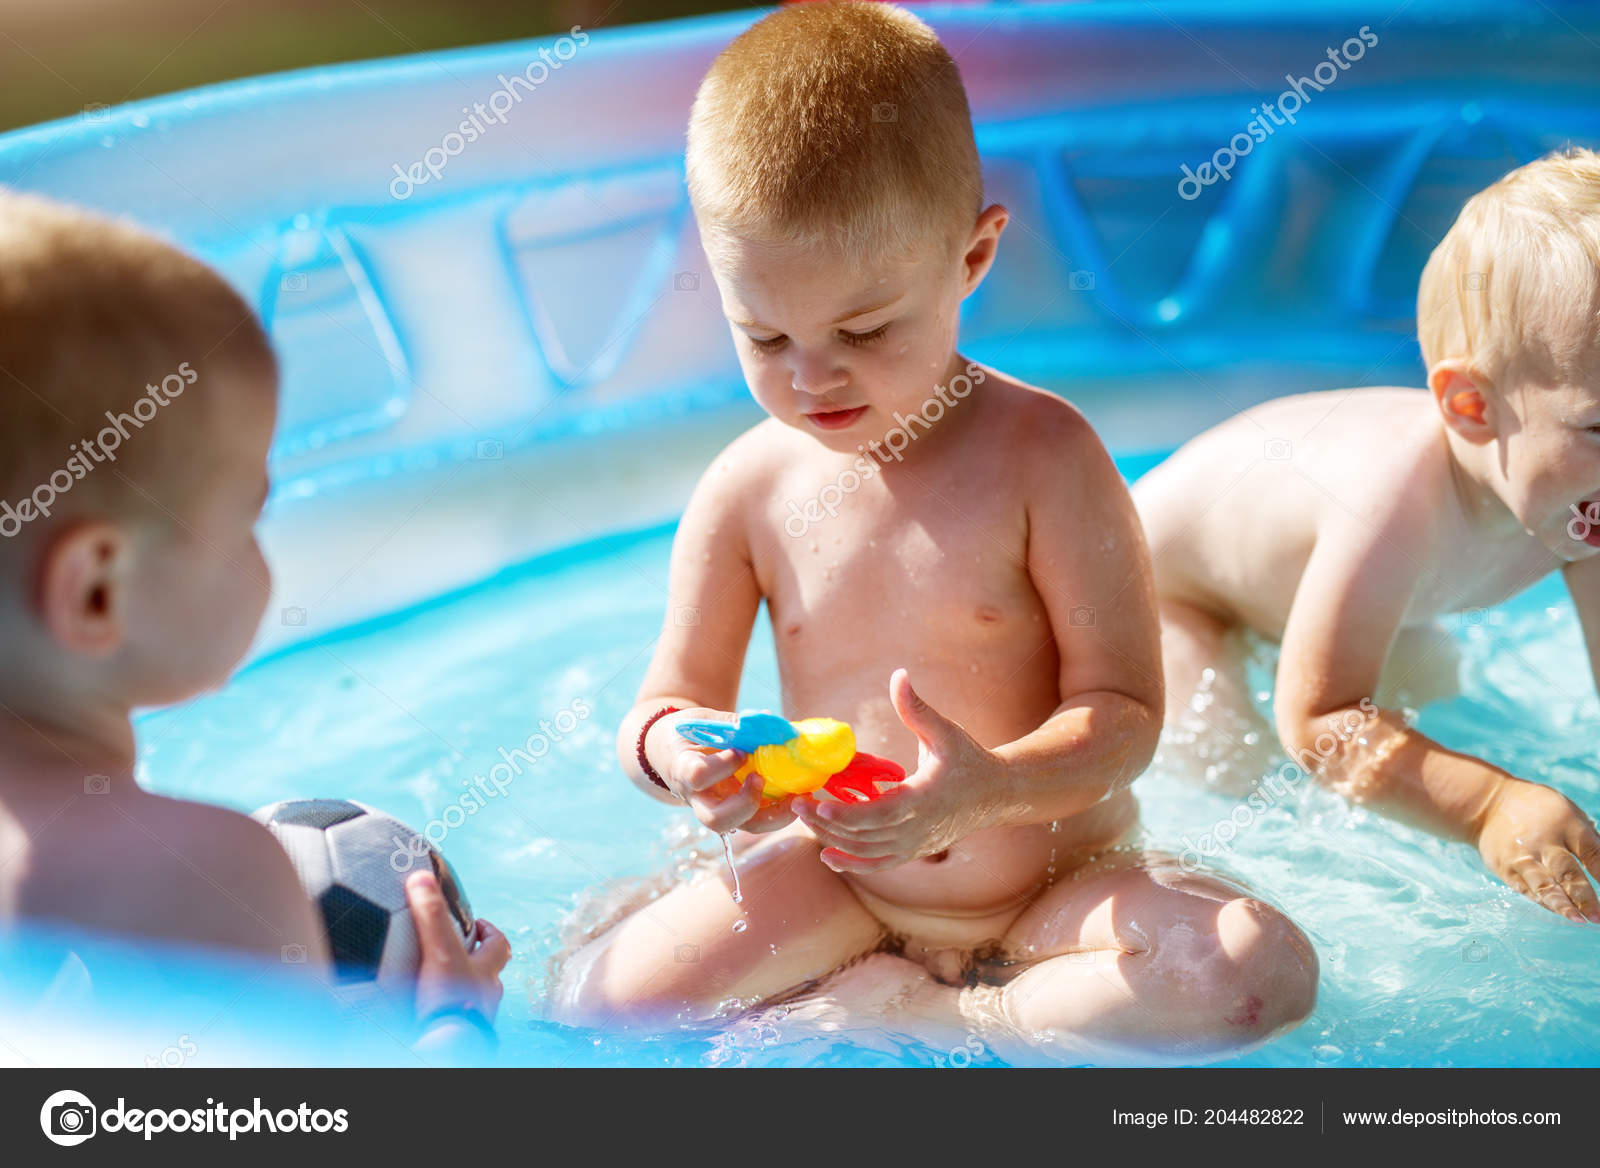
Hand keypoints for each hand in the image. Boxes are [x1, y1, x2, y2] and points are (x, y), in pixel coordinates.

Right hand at [407, 871, 511, 1022]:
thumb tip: (421, 879)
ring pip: (476, 995)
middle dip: (475, 960)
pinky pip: (458, 1017)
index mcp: (486, 969)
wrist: (449, 1044)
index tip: (476, 924)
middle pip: (489, 971)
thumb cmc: (451, 1001)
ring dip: (462, 987)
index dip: (489, 931)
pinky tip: (431, 1012)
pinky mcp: (462, 1031)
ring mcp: (477, 1014)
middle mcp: (487, 992)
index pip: (499, 944)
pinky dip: (449, 1011)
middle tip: (454, 953)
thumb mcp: (440, 951)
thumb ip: (430, 916)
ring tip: (438, 983)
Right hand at [658, 712, 798, 834]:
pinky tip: (799, 797)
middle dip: (746, 804)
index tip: (740, 751)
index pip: (698, 777)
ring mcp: (719, 808)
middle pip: (717, 820)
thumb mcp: (700, 721)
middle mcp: (699, 798)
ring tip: (796, 795)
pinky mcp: (736, 811)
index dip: (722, 766)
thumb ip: (729, 723)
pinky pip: (759, 820)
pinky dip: (781, 812)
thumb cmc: (686, 734)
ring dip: (774, 815)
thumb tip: (765, 719)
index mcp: (683, 770)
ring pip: (744, 826)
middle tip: (760, 779)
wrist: (672, 754)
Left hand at [793, 670, 999, 873]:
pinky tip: (826, 854)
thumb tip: (899, 674)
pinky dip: (852, 863)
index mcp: (924, 800)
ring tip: (803, 819)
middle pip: (864, 834)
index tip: (820, 805)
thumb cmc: (969, 759)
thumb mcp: (945, 732)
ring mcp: (915, 845)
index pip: (880, 815)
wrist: (995, 795)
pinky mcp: (912, 851)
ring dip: (832, 839)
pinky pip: (877, 863)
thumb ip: (917, 708)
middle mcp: (918, 829)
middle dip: (825, 822)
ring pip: (865, 851)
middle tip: (796, 803)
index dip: (848, 814)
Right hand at [1476, 778, 1599, 922]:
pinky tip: (1559, 912)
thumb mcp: (1569, 813)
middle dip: (1584, 896)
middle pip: (1567, 871)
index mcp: (1566, 824)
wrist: (1488, 804)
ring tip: (1578, 920)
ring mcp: (1522, 856)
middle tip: (1598, 917)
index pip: (1592, 852)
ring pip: (1543, 884)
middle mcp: (1543, 841)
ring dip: (1562, 905)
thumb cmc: (1540, 810)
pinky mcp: (1506, 869)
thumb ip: (1589, 840)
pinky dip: (1544, 902)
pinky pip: (1527, 889)